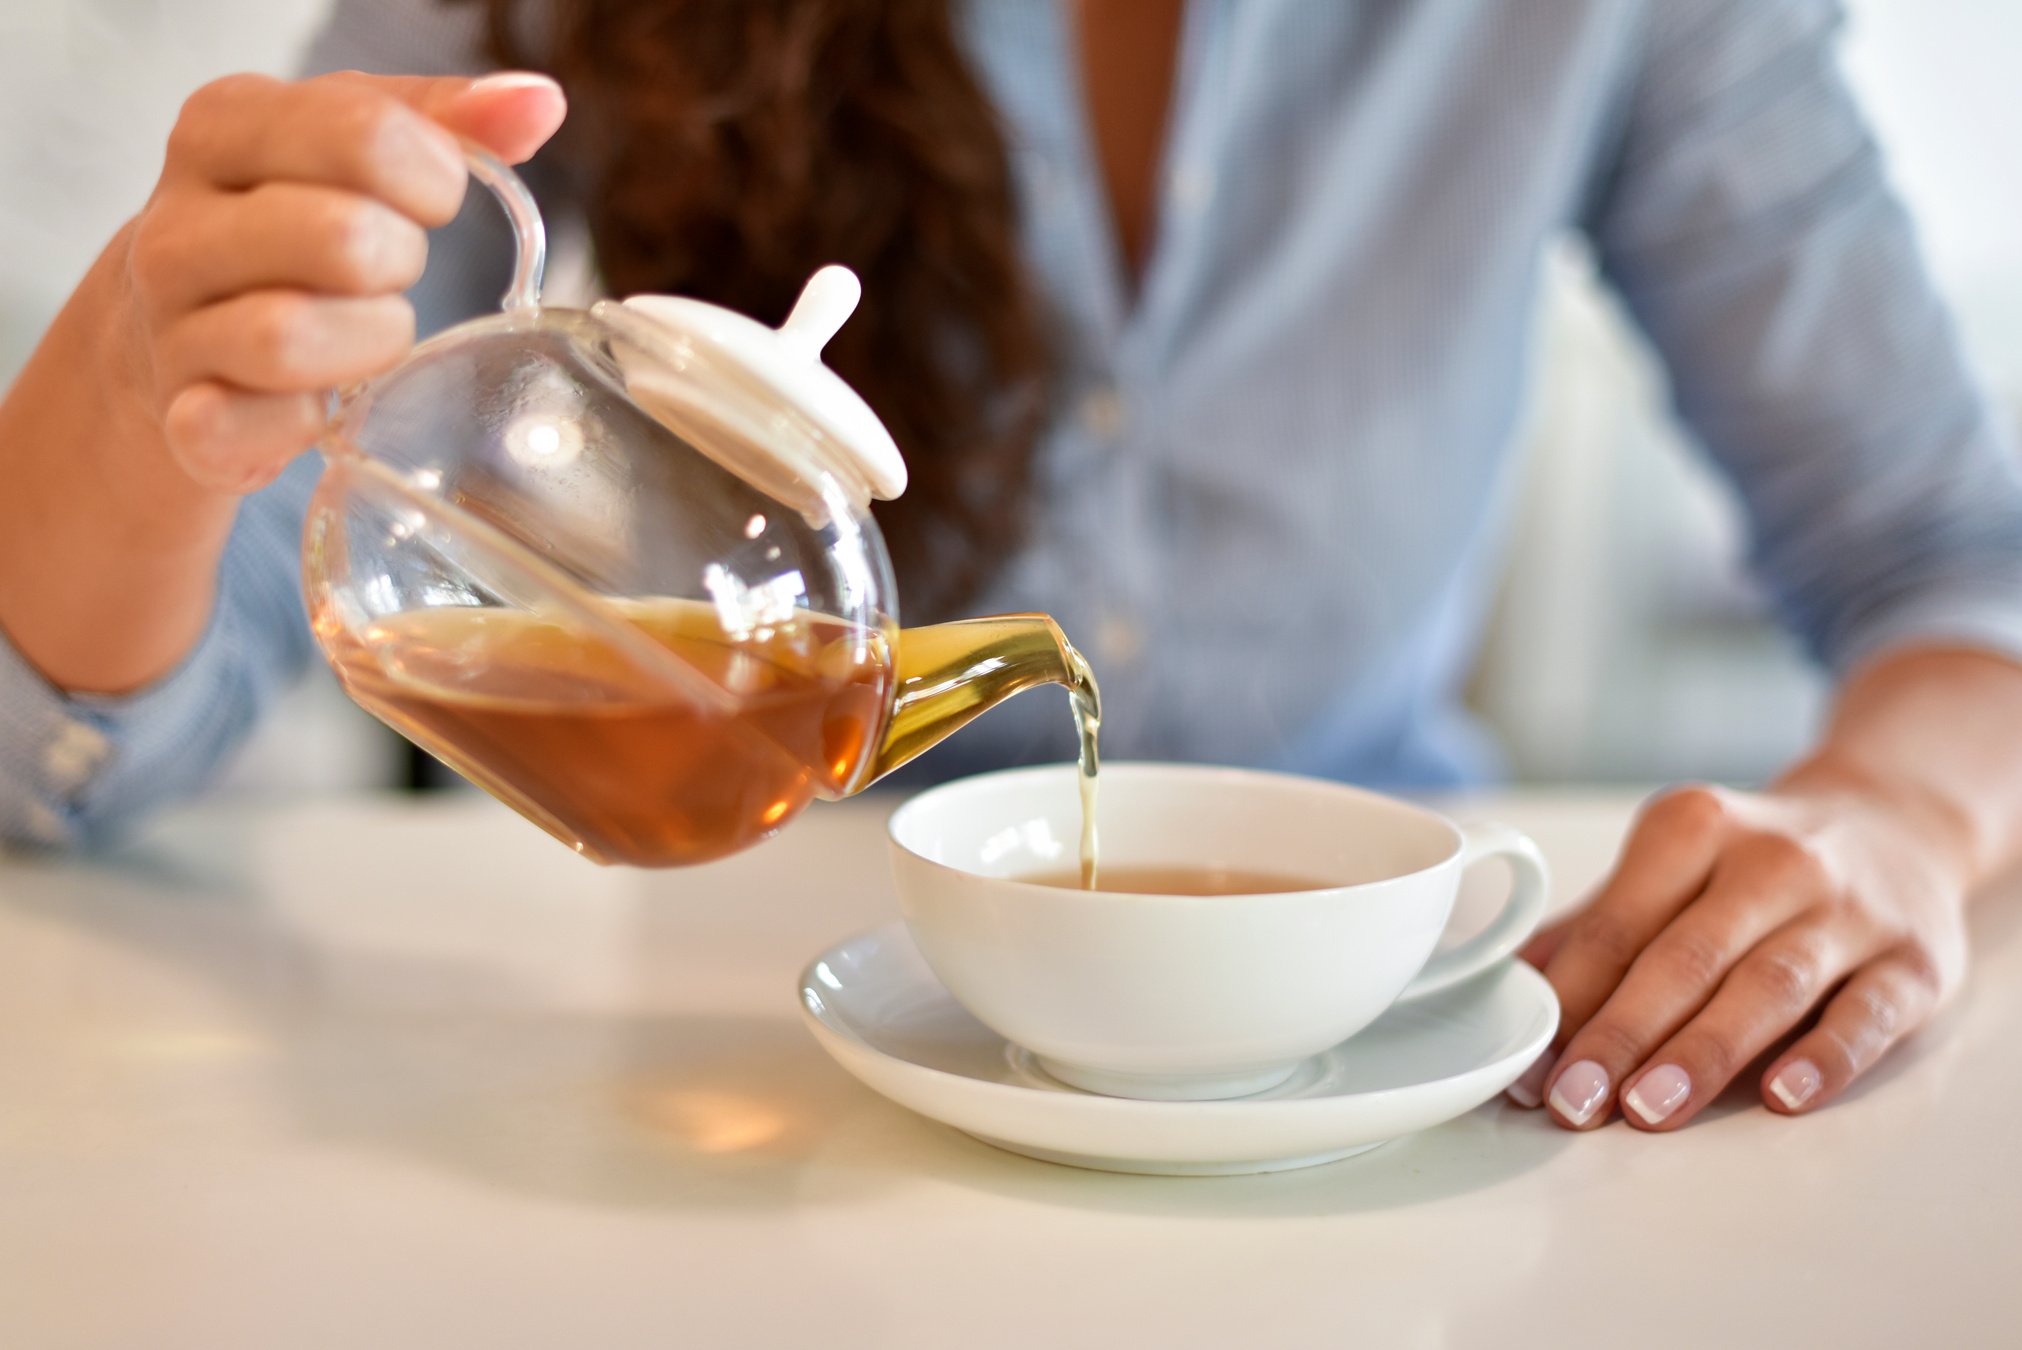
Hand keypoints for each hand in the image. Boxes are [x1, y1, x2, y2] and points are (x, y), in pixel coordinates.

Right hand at [121, 68, 565, 493]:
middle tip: (390, 274)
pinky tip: (316, 404)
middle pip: (341, 239)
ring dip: (367, 344)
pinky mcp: (180, 420)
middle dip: (400, 265)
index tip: (427, 202)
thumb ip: (444, 117)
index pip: (364, 133)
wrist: (176, 330)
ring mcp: (168, 324)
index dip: (431, 179)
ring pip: (288, 337)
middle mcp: (175, 221)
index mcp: (224, 128)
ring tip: (365, 337)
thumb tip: (537, 103)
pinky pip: (250, 426)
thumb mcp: (351, 151)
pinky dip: (305, 422)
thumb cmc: (288, 229)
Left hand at [1509, 774, 1972, 1128]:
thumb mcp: (1672, 866)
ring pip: (1767, 985)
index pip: (1617, 926)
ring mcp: (1848, 910)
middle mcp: (1772, 861)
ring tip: (1648, 1109)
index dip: (1567, 1000)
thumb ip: (1597, 929)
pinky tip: (1781, 1096)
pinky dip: (1823, 1057)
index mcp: (1692, 829)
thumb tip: (1507, 991)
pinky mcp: (1912, 962)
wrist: (1894, 823)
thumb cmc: (1752, 865)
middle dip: (1620, 1035)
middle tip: (1574, 1101)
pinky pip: (1865, 1013)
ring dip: (1703, 1052)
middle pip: (1684, 958)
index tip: (1531, 1068)